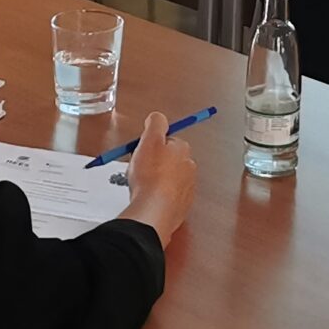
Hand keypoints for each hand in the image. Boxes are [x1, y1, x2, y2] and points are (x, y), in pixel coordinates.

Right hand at [117, 112, 196, 248]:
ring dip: (155, 181)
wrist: (154, 211)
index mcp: (183, 149)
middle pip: (168, 160)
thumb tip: (158, 117)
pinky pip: (168, 196)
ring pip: (168, 179)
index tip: (141, 152)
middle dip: (153, 163)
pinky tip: (147, 198)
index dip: (151, 145)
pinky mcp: (181, 206)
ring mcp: (187, 188)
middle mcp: (189, 167)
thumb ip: (155, 123)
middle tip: (138, 169)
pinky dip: (158, 197)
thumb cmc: (151, 177)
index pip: (168, 140)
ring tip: (141, 186)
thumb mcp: (149, 140)